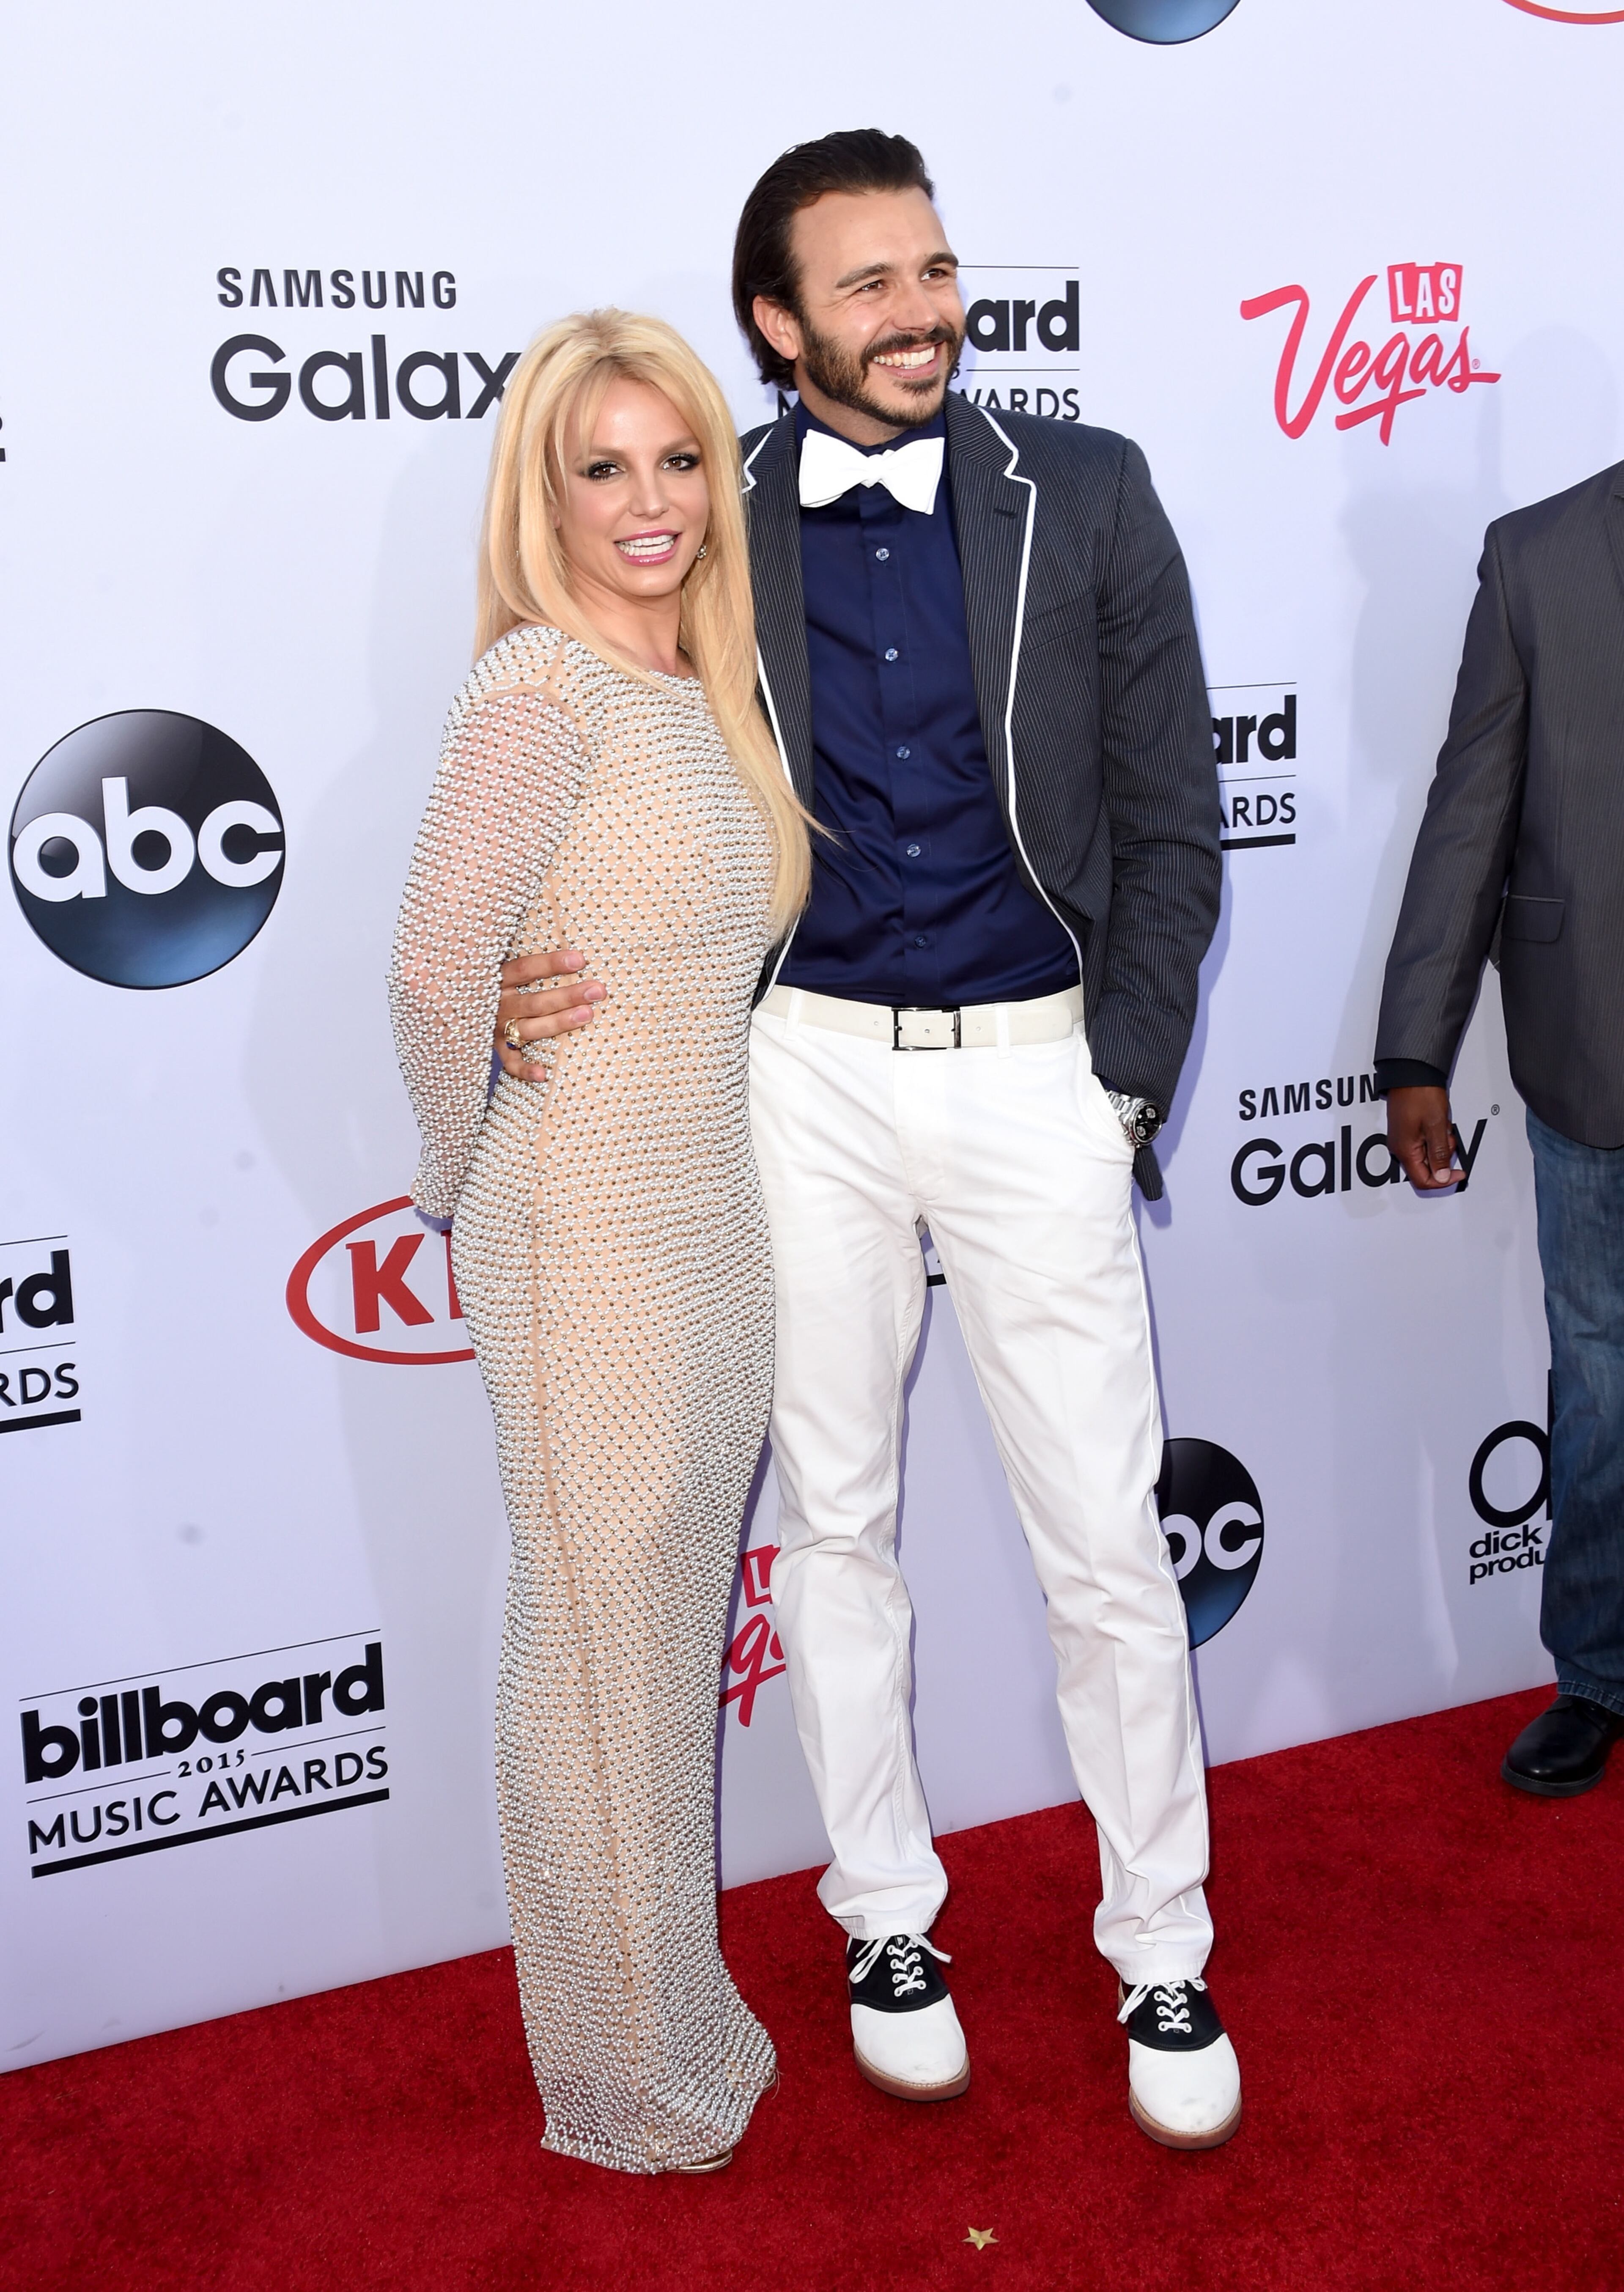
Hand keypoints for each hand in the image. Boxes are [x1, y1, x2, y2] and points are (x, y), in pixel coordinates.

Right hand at [493, 949, 604, 1080]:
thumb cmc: (500, 985)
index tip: (580, 960)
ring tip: (587, 1015)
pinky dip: (525, 1070)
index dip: (551, 964)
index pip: (525, 969)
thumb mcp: (506, 970)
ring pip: (528, 1029)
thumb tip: (573, 954)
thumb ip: (529, 965)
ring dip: (558, 1023)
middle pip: (534, 1002)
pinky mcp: (497, 1049)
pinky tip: (544, 1075)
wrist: (461, 1010)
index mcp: (498, 979)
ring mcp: (496, 1028)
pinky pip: (510, 1063)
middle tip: (597, 990)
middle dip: (567, 996)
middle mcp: (497, 1004)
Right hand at [1387, 1084, 1458, 1189]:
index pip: (1423, 1181)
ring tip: (1443, 1125)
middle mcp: (1399, 1148)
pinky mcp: (1405, 1131)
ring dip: (1440, 1145)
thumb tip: (1442, 1177)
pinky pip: (1423, 1143)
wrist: (1411, 1072)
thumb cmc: (1420, 1095)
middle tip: (1449, 1138)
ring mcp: (1401, 1139)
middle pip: (1425, 1168)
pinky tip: (1438, 1123)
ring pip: (1426, 1155)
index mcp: (1404, 1150)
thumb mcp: (1436, 1127)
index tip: (1459, 1173)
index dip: (1444, 1181)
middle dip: (1443, 1157)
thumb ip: (1439, 1155)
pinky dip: (1435, 1137)